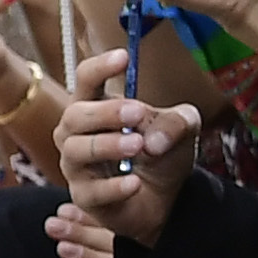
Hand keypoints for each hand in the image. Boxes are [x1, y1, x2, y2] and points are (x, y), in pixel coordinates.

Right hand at [44, 49, 198, 257]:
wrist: (165, 201)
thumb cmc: (163, 155)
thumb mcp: (182, 129)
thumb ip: (177, 121)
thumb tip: (153, 139)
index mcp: (96, 107)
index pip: (86, 80)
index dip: (100, 67)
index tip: (123, 57)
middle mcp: (76, 133)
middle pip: (75, 115)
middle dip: (105, 112)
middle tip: (137, 112)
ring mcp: (76, 165)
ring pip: (77, 150)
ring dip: (107, 145)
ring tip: (139, 146)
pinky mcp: (84, 196)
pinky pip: (92, 191)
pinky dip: (114, 186)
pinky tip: (135, 182)